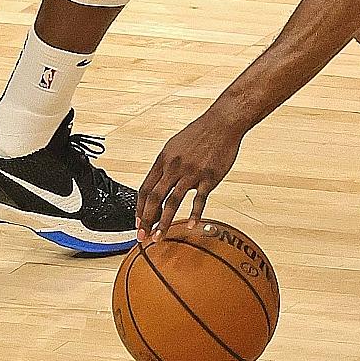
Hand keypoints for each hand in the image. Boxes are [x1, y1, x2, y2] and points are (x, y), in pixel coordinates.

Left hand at [136, 111, 246, 240]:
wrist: (222, 123)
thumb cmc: (199, 133)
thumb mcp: (175, 146)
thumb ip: (166, 166)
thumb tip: (159, 183)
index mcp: (163, 159)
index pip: (145, 188)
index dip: (139, 208)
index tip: (138, 222)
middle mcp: (174, 167)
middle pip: (154, 198)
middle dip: (146, 220)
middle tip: (142, 236)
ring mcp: (191, 173)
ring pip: (172, 202)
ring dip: (163, 222)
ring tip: (159, 237)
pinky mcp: (208, 177)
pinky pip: (199, 199)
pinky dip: (194, 214)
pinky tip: (191, 226)